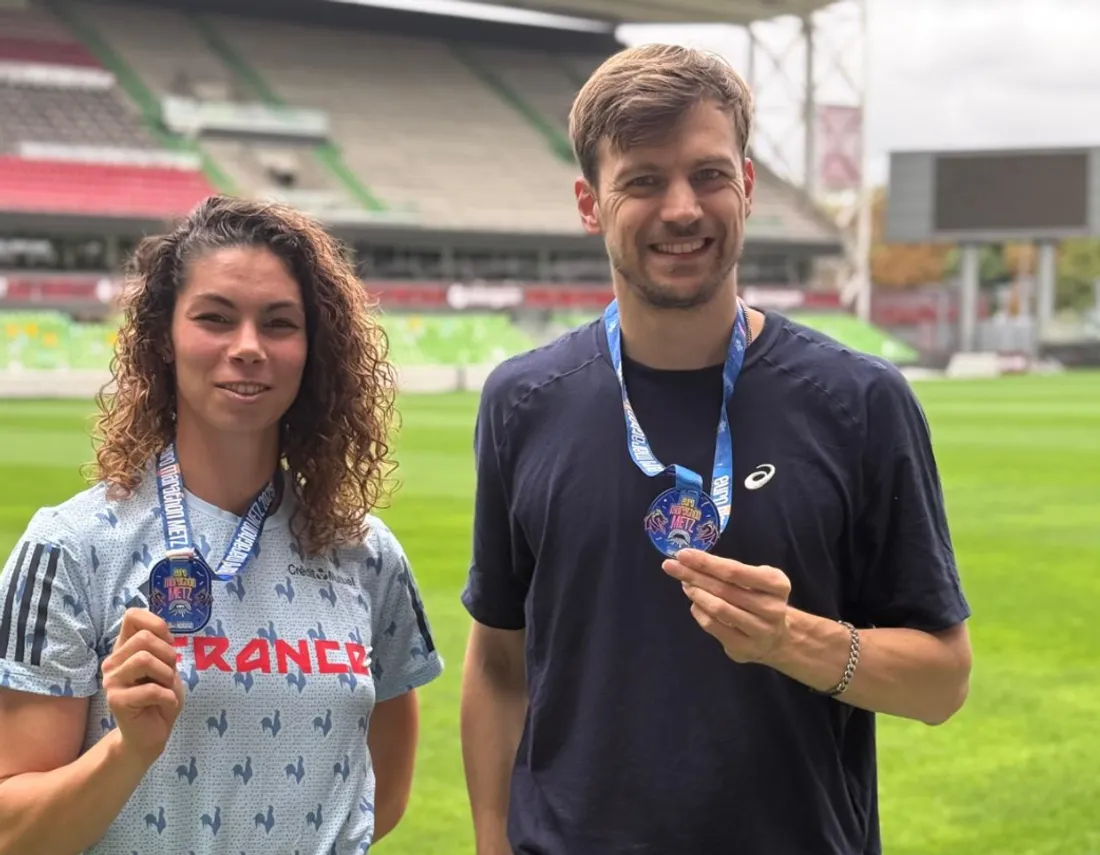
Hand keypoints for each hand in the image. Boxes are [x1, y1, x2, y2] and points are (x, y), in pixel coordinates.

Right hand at [102, 609, 184, 765]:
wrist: (151, 732)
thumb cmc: (161, 695)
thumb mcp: (167, 664)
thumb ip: (160, 644)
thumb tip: (160, 629)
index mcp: (125, 648)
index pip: (132, 616)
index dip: (156, 624)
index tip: (167, 644)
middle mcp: (113, 662)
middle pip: (145, 638)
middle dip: (168, 656)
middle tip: (168, 675)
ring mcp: (111, 681)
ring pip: (145, 659)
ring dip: (166, 675)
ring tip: (164, 689)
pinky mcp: (116, 700)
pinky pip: (151, 689)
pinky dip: (168, 697)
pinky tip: (164, 704)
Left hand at [662, 549, 791, 664]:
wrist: (777, 638)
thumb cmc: (760, 599)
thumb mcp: (755, 579)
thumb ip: (730, 571)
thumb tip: (690, 561)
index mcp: (777, 584)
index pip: (735, 571)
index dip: (706, 562)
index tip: (683, 554)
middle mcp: (772, 608)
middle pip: (724, 588)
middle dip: (693, 575)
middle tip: (670, 566)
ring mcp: (760, 631)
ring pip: (718, 608)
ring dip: (696, 593)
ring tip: (685, 584)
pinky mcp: (744, 648)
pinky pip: (713, 626)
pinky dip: (699, 612)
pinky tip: (694, 604)